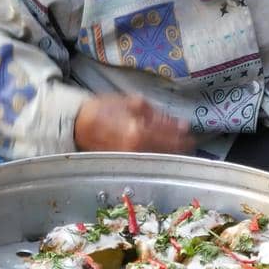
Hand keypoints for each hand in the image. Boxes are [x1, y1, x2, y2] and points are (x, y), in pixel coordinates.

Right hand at [73, 93, 192, 152]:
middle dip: (181, 146)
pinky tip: (163, 152)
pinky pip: (147, 162)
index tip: (189, 132)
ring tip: (179, 146)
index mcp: (138, 132)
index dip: (182, 135)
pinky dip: (158, 157)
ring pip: (159, 159)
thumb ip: (156, 113)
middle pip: (168, 152)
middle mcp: (136, 150)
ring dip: (171, 153)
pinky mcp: (124, 165)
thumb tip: (179, 123)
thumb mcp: (131, 102)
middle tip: (190, 141)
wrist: (79, 124)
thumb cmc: (104, 109)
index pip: (170, 136)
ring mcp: (130, 160)